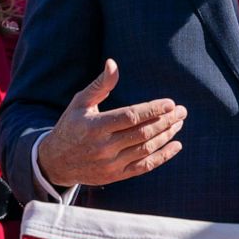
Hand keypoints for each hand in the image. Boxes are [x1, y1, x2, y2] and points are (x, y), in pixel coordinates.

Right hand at [37, 59, 187, 186]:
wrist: (56, 162)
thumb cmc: (71, 125)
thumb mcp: (80, 102)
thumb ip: (100, 84)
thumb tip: (113, 63)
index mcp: (95, 127)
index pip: (130, 117)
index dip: (152, 110)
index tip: (170, 103)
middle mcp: (104, 147)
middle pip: (142, 133)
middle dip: (165, 121)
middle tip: (182, 111)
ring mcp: (111, 164)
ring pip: (145, 149)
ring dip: (166, 136)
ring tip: (179, 123)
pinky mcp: (116, 176)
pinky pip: (144, 167)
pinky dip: (162, 157)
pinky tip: (176, 145)